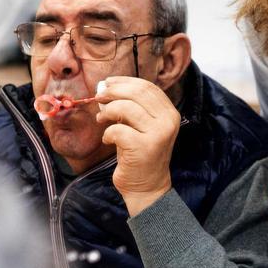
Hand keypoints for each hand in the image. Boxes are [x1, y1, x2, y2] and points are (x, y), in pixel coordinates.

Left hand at [95, 76, 179, 216]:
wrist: (146, 186)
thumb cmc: (139, 153)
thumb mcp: (140, 126)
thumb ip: (131, 107)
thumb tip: (107, 87)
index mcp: (169, 113)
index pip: (147, 87)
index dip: (125, 81)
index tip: (108, 83)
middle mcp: (168, 121)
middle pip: (137, 92)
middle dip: (113, 91)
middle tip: (98, 97)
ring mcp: (158, 134)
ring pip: (126, 108)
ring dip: (107, 111)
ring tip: (101, 119)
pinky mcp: (143, 147)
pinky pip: (117, 130)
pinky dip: (107, 133)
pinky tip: (108, 140)